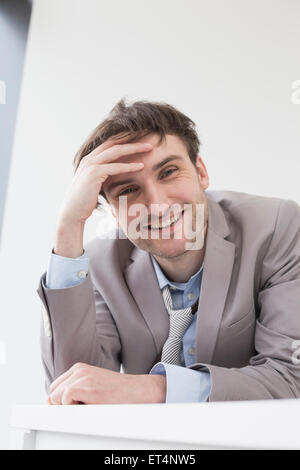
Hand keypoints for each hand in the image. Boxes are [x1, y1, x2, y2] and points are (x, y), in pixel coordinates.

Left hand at [48, 363, 165, 404]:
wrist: (137, 392)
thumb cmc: (117, 394)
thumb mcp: (92, 389)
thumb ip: (72, 392)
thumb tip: (50, 403)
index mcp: (79, 369)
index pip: (55, 387)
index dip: (61, 401)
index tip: (76, 406)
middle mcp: (78, 370)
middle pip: (53, 392)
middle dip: (62, 404)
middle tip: (84, 407)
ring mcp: (81, 376)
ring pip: (56, 397)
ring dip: (69, 407)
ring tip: (89, 405)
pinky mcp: (85, 386)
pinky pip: (64, 400)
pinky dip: (72, 407)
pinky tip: (89, 406)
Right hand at [57, 137, 152, 226]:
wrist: (72, 213)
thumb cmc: (84, 202)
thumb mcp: (94, 185)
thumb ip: (102, 177)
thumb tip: (114, 176)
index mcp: (90, 159)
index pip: (110, 143)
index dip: (126, 139)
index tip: (141, 137)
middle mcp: (89, 158)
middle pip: (114, 142)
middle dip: (132, 138)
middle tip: (149, 137)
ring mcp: (90, 165)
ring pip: (116, 151)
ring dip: (134, 148)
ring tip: (150, 148)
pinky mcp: (94, 174)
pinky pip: (115, 167)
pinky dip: (129, 166)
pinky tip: (141, 166)